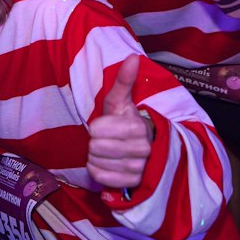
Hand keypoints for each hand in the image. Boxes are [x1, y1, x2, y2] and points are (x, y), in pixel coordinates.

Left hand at [87, 56, 155, 195]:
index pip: (97, 129)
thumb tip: (133, 56)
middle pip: (95, 147)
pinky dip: (98, 170)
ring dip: (96, 156)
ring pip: (96, 162)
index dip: (96, 127)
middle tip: (105, 139)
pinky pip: (100, 177)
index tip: (105, 125)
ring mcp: (138, 168)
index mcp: (137, 126)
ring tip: (107, 150)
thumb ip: (124, 80)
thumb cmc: (126, 121)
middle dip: (95, 142)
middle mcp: (141, 149)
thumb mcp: (121, 101)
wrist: (144, 147)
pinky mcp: (132, 183)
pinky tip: (106, 163)